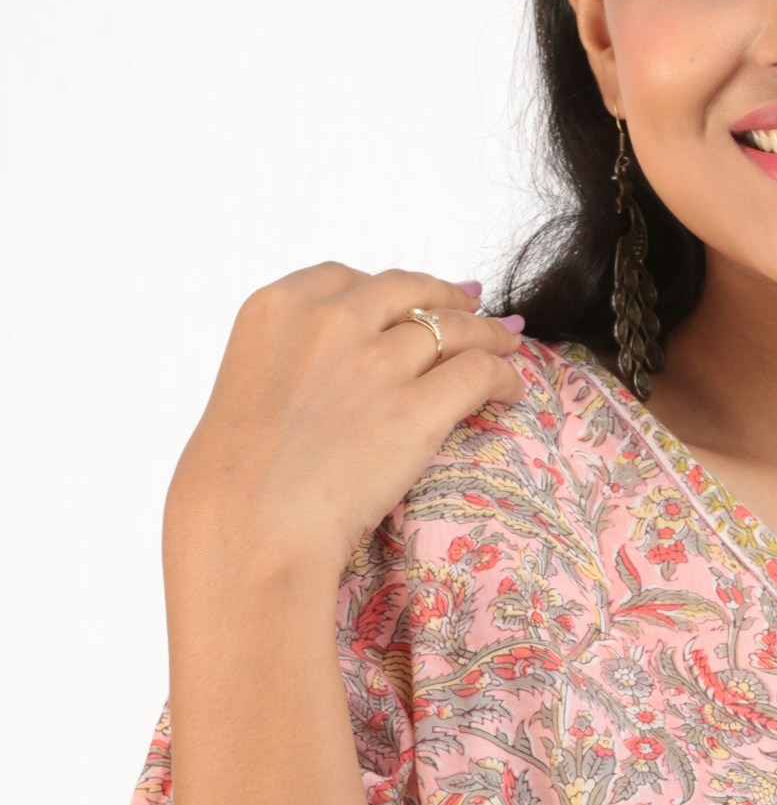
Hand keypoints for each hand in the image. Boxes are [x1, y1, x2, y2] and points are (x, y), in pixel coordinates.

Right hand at [164, 263, 526, 592]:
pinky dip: (503, 375)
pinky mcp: (415, 408)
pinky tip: (510, 388)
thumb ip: (292, 356)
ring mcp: (375, 362)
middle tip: (472, 308)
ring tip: (506, 344)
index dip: (391, 290)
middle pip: (409, 291)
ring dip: (487, 334)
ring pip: (454, 327)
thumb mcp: (248, 384)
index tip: (411, 299)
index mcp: (278, 307)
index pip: (349, 278)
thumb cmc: (237, 477)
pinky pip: (479, 372)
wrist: (250, 526)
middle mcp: (329, 321)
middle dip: (446, 298)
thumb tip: (340, 360)